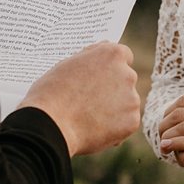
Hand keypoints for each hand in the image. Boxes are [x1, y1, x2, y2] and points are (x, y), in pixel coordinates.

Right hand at [20, 42, 140, 156]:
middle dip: (112, 88)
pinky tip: (94, 129)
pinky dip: (115, 127)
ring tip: (88, 117)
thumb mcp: (68, 64)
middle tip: (90, 100)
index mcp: (111, 55)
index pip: (122, 55)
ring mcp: (131, 98)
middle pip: (125, 79)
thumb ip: (89, 60)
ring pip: (126, 102)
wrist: (51, 125)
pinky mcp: (132, 121)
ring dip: (114, 108)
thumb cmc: (52, 93)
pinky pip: (125, 123)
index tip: (101, 76)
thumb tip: (97, 60)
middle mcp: (127, 74)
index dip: (110, 67)